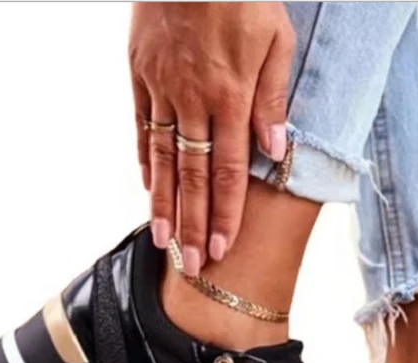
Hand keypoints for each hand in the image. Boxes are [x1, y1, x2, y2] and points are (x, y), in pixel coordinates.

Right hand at [129, 2, 294, 269]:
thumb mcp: (276, 42)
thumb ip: (273, 101)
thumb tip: (276, 152)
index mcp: (231, 97)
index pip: (229, 172)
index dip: (225, 214)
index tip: (222, 248)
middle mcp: (193, 101)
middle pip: (193, 177)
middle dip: (193, 225)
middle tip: (190, 264)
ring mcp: (162, 88)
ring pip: (163, 158)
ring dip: (164, 203)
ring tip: (163, 240)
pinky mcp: (141, 73)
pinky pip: (142, 126)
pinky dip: (147, 160)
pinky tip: (149, 188)